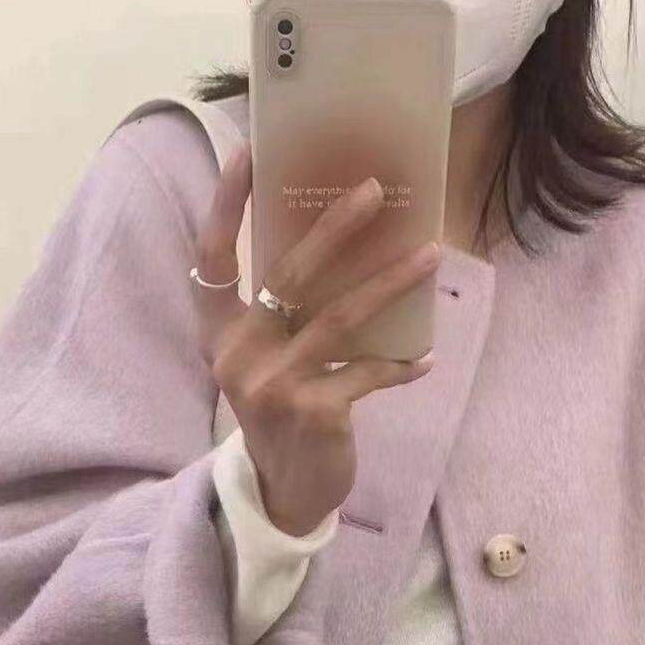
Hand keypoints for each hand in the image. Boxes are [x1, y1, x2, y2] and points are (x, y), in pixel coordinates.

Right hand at [190, 143, 438, 535]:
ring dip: (390, 283)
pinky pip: (367, 374)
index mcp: (221, 335)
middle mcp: (239, 356)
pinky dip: (400, 366)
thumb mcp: (266, 362)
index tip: (245, 152)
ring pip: (339, 318)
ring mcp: (275, 385)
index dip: (224, 206)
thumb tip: (338, 247)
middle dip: (334, 228)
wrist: (286, 491)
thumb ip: (282, 315)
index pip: (213, 258)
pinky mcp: (314, 413)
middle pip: (287, 276)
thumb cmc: (281, 414)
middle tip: (373, 188)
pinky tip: (426, 357)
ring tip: (431, 254)